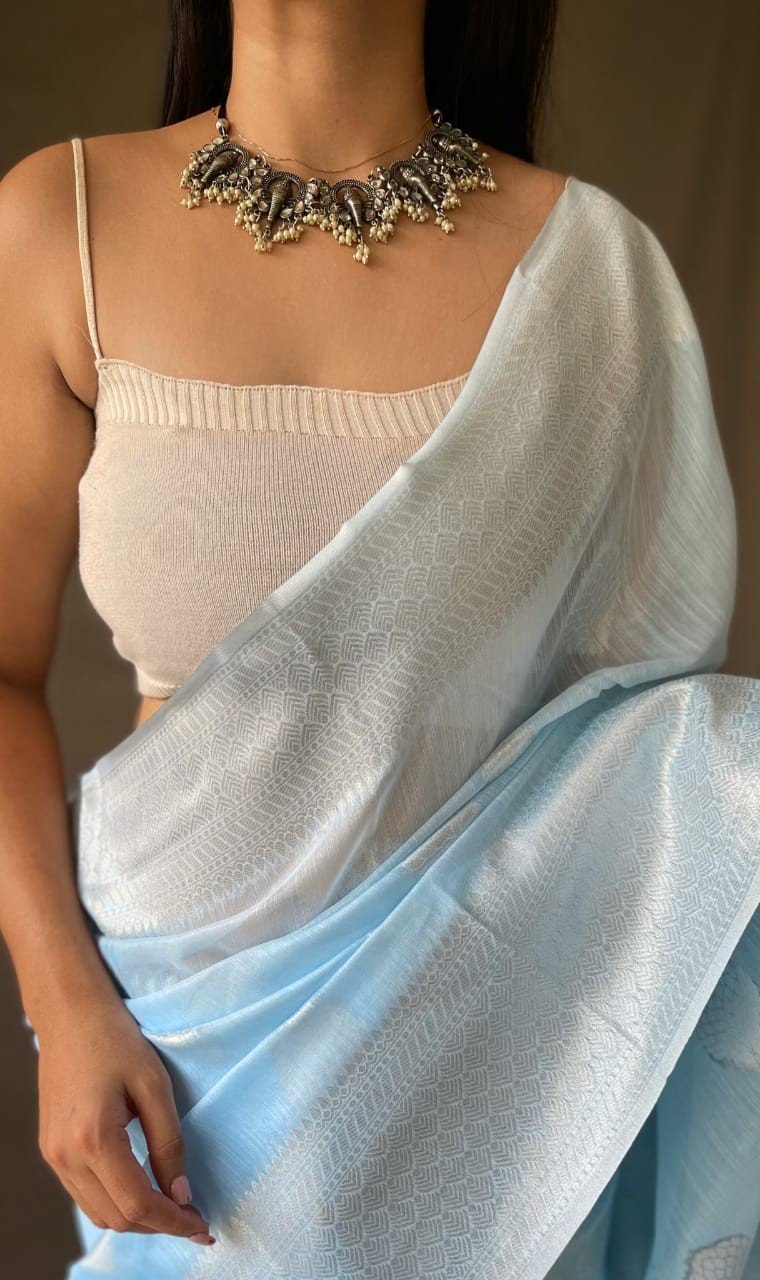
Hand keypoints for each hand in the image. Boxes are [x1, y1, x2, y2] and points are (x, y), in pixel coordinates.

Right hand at [35, 992, 215, 1245]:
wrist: (70, 1015)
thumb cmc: (116, 1040)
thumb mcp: (154, 1085)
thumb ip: (169, 1143)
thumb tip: (181, 1193)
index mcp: (94, 1139)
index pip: (138, 1204)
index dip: (174, 1221)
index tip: (203, 1226)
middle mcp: (66, 1156)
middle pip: (117, 1218)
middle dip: (159, 1225)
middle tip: (194, 1218)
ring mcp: (54, 1156)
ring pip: (98, 1213)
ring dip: (137, 1218)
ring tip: (173, 1208)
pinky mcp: (51, 1150)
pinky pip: (84, 1195)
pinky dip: (115, 1202)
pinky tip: (142, 1190)